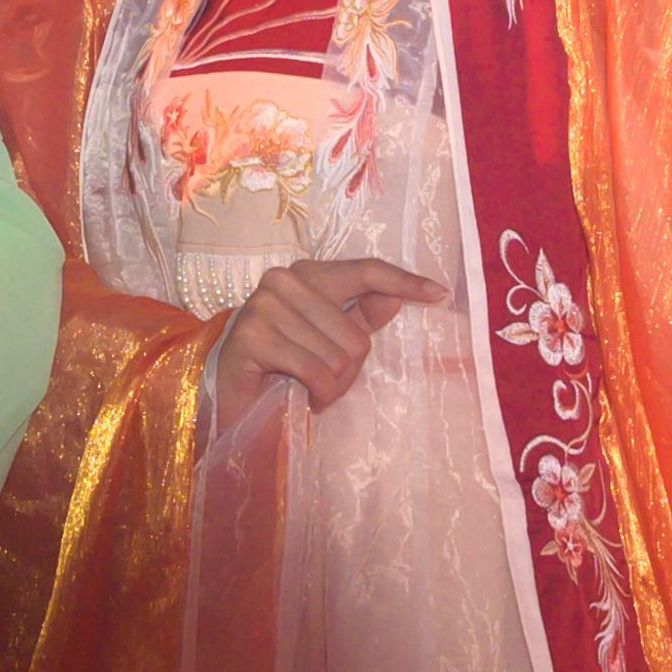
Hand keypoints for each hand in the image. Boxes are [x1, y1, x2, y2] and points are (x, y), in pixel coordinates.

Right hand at [221, 256, 438, 411]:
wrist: (231, 400)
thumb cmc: (283, 369)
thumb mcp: (329, 341)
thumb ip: (361, 315)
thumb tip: (396, 295)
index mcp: (307, 274)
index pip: (365, 270)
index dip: (405, 281)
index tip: (441, 294)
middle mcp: (283, 280)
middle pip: (356, 331)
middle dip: (350, 369)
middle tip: (327, 383)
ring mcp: (265, 305)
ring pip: (338, 355)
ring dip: (333, 386)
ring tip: (312, 390)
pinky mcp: (253, 336)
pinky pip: (314, 370)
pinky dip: (317, 394)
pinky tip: (303, 397)